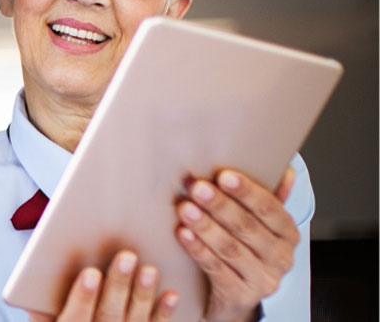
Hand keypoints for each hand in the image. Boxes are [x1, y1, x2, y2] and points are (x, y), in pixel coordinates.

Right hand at [27, 251, 178, 321]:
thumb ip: (39, 312)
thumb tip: (32, 290)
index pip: (74, 319)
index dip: (83, 296)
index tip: (90, 273)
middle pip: (108, 316)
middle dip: (119, 286)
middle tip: (127, 257)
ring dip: (143, 295)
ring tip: (150, 269)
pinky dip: (163, 313)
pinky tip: (171, 294)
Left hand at [175, 167, 298, 321]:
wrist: (236, 300)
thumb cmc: (246, 254)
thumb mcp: (261, 226)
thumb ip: (269, 199)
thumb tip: (287, 169)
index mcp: (287, 234)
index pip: (270, 209)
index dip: (247, 192)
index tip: (224, 175)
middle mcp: (280, 258)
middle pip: (248, 227)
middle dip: (220, 205)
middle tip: (197, 187)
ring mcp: (262, 280)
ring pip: (231, 248)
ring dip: (206, 226)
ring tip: (185, 208)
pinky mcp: (240, 296)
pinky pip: (216, 269)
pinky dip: (199, 250)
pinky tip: (183, 234)